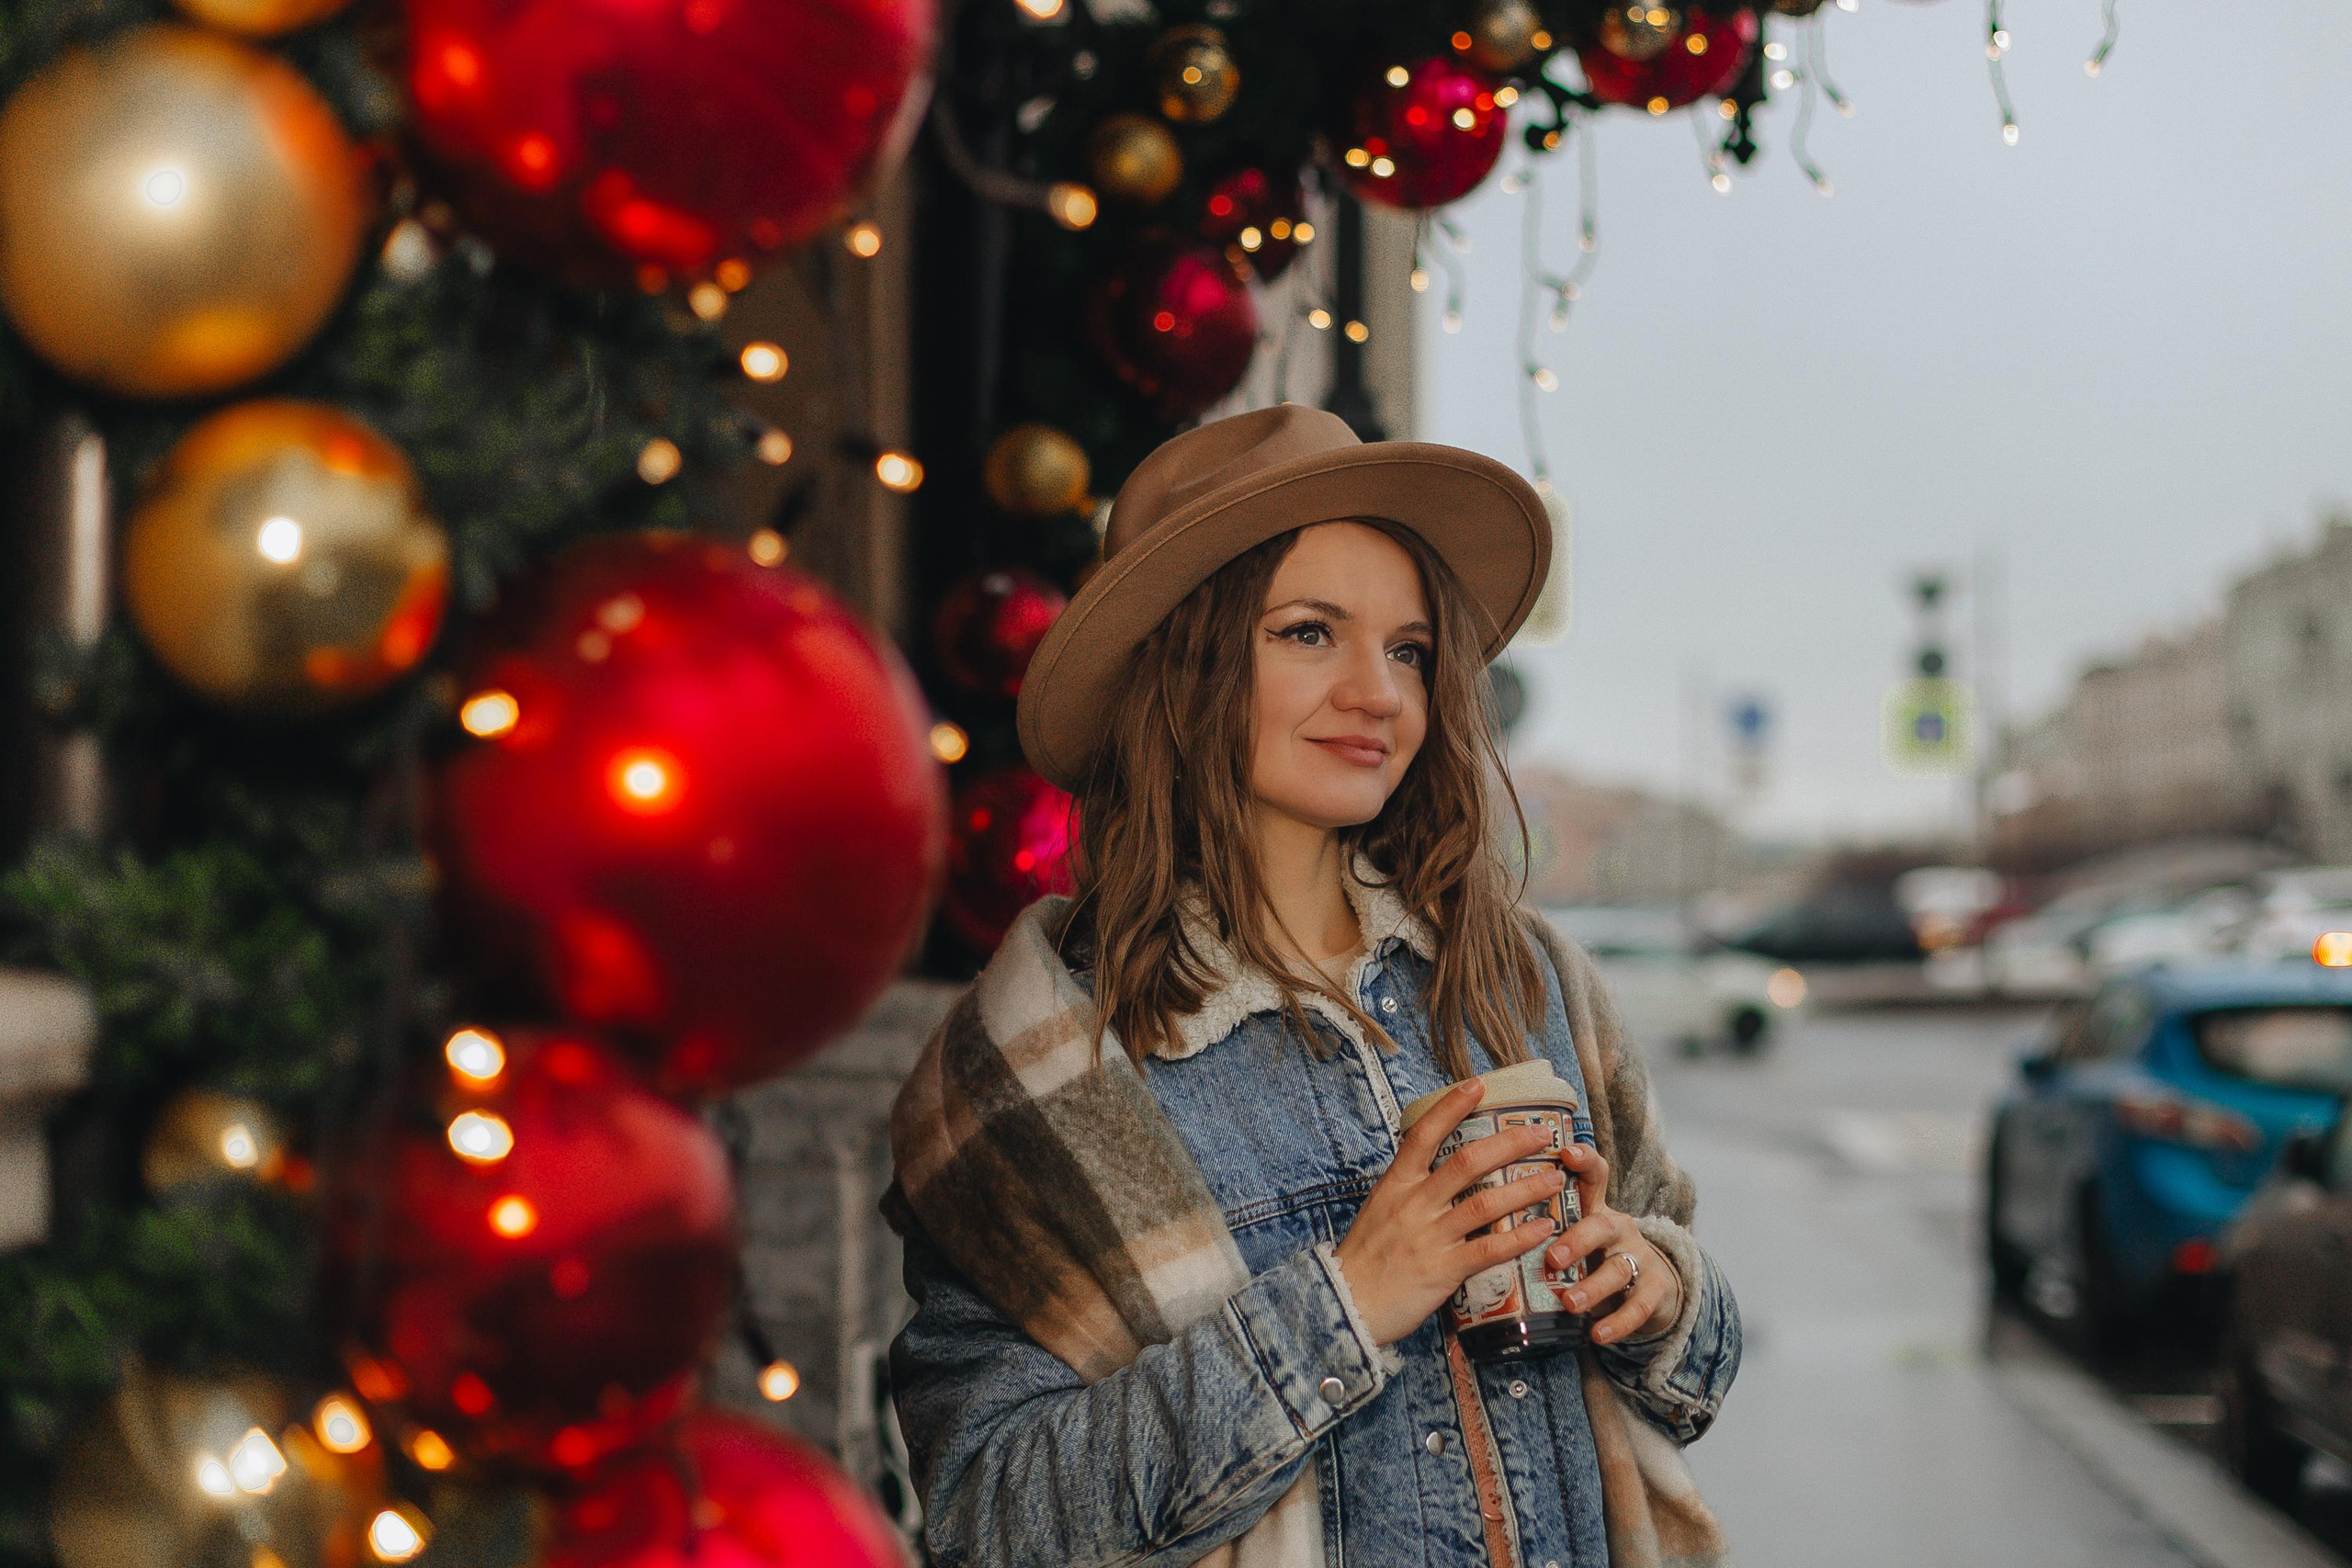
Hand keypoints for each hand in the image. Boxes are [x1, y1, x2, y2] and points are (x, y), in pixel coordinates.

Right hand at [1333, 1081, 1564, 1346]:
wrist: (1343, 1305)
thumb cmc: (1364, 1259)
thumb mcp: (1379, 1211)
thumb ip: (1409, 1191)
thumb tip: (1437, 1171)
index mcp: (1396, 1185)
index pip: (1424, 1134)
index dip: (1451, 1107)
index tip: (1477, 1085)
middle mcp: (1414, 1204)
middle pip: (1467, 1162)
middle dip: (1508, 1144)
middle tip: (1541, 1135)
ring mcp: (1429, 1237)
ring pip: (1485, 1204)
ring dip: (1525, 1189)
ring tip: (1555, 1179)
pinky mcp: (1442, 1271)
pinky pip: (1489, 1250)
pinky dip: (1519, 1237)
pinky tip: (1543, 1228)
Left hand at [1545, 1143, 1682, 1345]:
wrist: (1648, 1285)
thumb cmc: (1592, 1256)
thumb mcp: (1572, 1234)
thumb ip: (1540, 1226)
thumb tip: (1481, 1216)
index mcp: (1595, 1208)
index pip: (1594, 1175)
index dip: (1584, 1160)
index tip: (1564, 1152)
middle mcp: (1618, 1228)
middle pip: (1602, 1225)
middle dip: (1578, 1240)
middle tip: (1553, 1257)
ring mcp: (1639, 1257)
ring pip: (1618, 1269)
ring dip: (1592, 1288)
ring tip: (1569, 1304)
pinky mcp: (1655, 1289)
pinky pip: (1638, 1306)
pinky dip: (1618, 1322)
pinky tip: (1597, 1334)